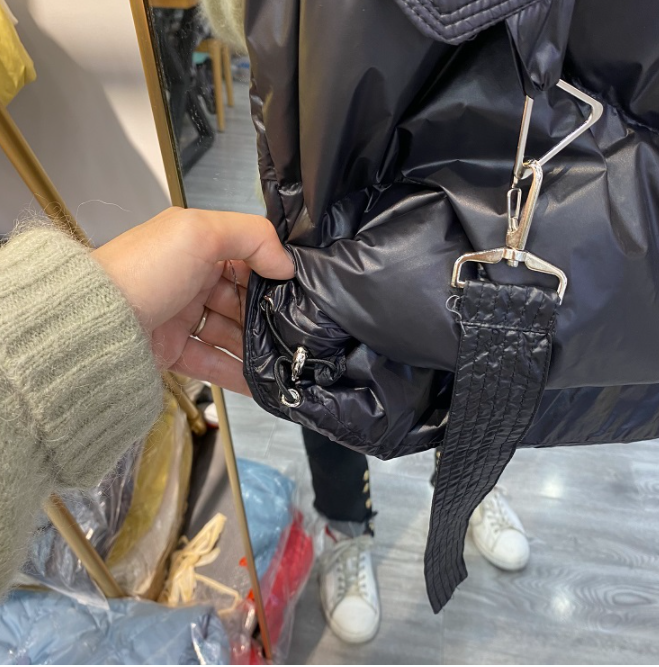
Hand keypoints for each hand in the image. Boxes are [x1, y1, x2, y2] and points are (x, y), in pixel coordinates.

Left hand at [92, 207, 293, 394]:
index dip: (271, 273)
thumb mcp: (200, 233)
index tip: (296, 291)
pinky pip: (213, 362)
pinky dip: (238, 373)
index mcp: (195, 246)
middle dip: (269, 316)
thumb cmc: (143, 271)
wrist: (93, 324)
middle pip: (242, 300)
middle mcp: (189, 280)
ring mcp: (182, 316)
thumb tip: (286, 263)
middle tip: (298, 331)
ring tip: (286, 360)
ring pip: (231, 333)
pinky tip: (262, 383)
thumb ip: (253, 236)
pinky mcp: (173, 350)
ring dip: (258, 347)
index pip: (245, 257)